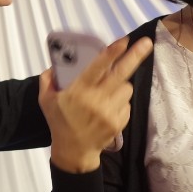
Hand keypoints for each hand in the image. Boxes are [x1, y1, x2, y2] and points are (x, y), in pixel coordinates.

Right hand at [39, 36, 153, 172]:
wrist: (74, 150)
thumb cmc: (59, 122)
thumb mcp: (45, 100)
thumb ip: (48, 79)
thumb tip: (56, 63)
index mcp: (79, 91)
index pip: (98, 67)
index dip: (112, 53)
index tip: (123, 41)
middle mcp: (97, 100)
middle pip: (121, 74)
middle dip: (135, 56)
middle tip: (147, 43)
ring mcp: (111, 112)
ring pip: (126, 88)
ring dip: (121, 84)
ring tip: (109, 91)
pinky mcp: (120, 121)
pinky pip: (127, 103)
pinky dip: (120, 101)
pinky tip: (109, 107)